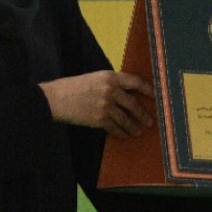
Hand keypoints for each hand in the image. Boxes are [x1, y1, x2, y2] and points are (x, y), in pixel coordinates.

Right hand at [39, 71, 154, 136]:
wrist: (54, 99)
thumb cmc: (73, 87)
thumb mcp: (94, 78)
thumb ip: (111, 83)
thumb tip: (127, 93)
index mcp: (110, 76)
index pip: (135, 81)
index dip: (148, 88)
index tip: (157, 95)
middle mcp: (110, 90)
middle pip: (133, 103)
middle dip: (143, 114)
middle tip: (150, 121)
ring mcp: (105, 105)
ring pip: (125, 118)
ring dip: (133, 126)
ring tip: (139, 132)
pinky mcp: (99, 119)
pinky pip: (114, 128)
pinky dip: (121, 133)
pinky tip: (125, 135)